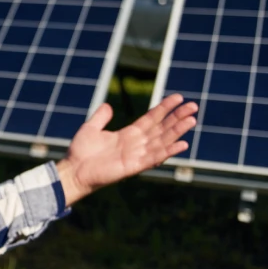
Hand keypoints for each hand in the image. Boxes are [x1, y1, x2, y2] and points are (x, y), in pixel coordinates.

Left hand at [57, 94, 197, 205]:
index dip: (165, 108)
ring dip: (177, 131)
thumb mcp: (90, 128)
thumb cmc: (81, 152)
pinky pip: (155, 157)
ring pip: (162, 140)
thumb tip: (108, 105)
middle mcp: (136, 144)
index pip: (151, 118)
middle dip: (177, 117)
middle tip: (194, 106)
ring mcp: (137, 155)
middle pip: (162, 128)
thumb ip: (101, 117)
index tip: (178, 97)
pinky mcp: (134, 166)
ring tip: (192, 120)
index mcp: (128, 134)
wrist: (73, 170)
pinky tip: (182, 144)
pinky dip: (168, 151)